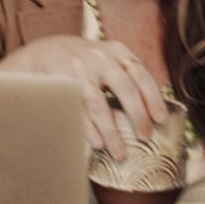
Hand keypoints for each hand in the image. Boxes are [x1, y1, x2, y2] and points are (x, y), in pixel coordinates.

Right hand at [0, 35, 166, 158]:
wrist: (43, 52)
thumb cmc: (84, 61)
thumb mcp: (106, 58)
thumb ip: (126, 74)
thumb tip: (152, 111)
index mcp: (116, 50)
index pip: (140, 73)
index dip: (152, 97)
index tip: (161, 119)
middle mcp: (99, 57)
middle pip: (125, 88)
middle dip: (137, 115)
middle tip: (146, 136)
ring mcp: (79, 70)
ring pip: (100, 104)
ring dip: (112, 132)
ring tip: (120, 153)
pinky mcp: (62, 83)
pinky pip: (78, 111)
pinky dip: (89, 130)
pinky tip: (98, 144)